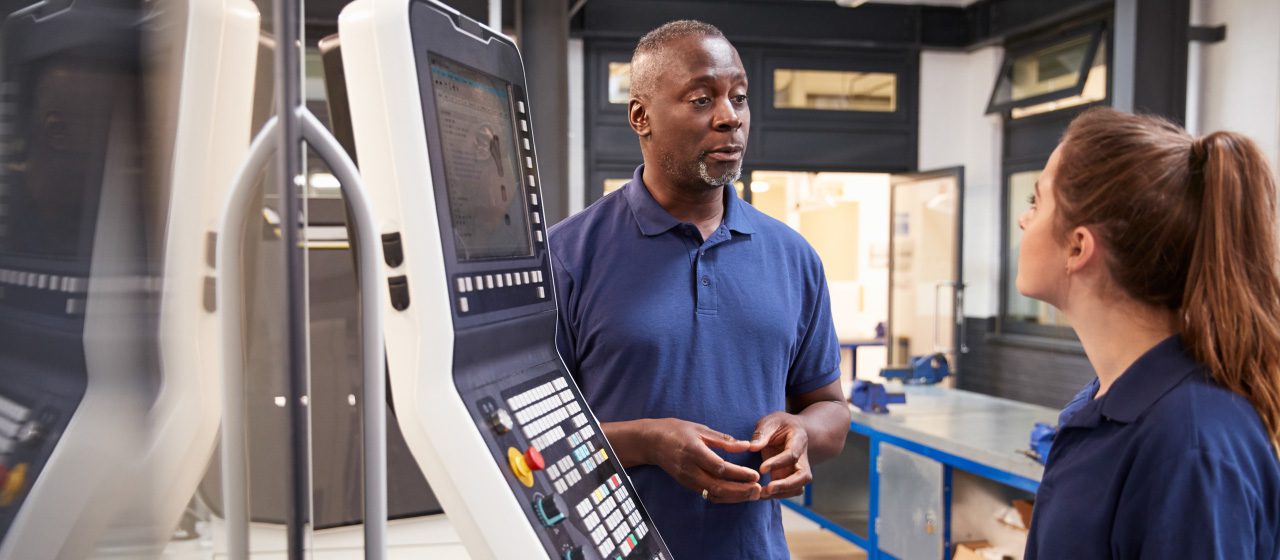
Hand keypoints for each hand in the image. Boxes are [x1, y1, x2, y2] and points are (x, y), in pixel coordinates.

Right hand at [643, 418, 761, 503]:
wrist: (652, 442)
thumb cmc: (677, 431)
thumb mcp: (701, 429)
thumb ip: (723, 440)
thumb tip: (746, 445)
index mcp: (694, 452)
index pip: (719, 467)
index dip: (738, 473)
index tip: (755, 475)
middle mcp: (690, 469)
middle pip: (718, 486)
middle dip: (740, 490)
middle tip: (759, 490)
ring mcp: (688, 479)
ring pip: (713, 494)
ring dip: (735, 497)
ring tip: (753, 495)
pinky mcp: (687, 485)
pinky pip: (708, 495)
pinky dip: (725, 497)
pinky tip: (738, 495)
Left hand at [750, 412, 812, 498]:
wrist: (791, 430)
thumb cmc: (779, 425)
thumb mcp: (770, 422)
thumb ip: (762, 433)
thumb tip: (752, 447)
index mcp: (799, 439)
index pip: (792, 455)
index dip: (778, 463)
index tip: (762, 469)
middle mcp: (803, 457)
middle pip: (804, 476)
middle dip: (787, 485)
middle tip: (768, 489)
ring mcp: (798, 470)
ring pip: (798, 487)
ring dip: (782, 493)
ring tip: (762, 493)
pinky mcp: (791, 478)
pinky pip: (789, 491)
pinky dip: (778, 495)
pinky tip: (762, 494)